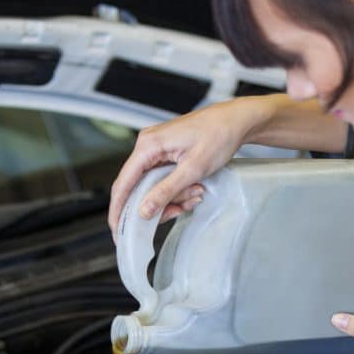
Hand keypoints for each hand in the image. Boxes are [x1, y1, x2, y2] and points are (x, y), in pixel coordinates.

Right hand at [107, 97, 272, 236]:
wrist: (236, 121)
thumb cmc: (218, 136)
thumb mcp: (193, 169)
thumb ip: (166, 191)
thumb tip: (143, 211)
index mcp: (148, 145)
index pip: (123, 183)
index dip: (118, 210)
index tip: (118, 232)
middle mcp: (147, 145)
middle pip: (138, 188)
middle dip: (158, 204)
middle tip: (178, 211)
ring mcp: (155, 149)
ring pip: (153, 186)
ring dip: (173, 197)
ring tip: (196, 192)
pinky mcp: (165, 154)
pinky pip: (163, 179)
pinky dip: (177, 190)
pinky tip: (194, 189)